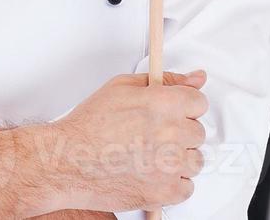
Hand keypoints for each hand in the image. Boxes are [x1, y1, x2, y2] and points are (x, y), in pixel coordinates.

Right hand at [38, 71, 208, 213]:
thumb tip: (195, 77)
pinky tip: (151, 173)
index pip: (199, 102)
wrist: (69, 160)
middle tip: (151, 135)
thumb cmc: (90, 125)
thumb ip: (165, 80)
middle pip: (197, 132)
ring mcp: (171, 165)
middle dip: (179, 132)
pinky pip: (187, 187)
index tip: (172, 112)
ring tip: (150, 155)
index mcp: (164, 103)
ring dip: (178, 159)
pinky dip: (172, 183)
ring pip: (195, 161)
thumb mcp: (122, 87)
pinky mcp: (167, 191)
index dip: (183, 106)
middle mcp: (172, 134)